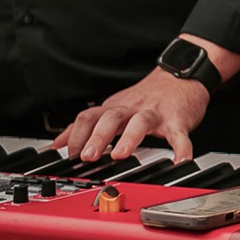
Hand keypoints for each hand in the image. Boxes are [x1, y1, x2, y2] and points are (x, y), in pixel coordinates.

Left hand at [53, 69, 211, 163]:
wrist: (181, 76)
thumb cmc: (146, 97)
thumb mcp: (113, 106)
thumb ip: (87, 124)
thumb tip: (59, 143)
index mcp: (115, 108)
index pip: (89, 117)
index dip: (76, 135)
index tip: (68, 155)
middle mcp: (132, 109)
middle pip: (110, 117)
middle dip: (97, 137)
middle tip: (88, 156)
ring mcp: (155, 114)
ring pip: (140, 122)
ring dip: (129, 138)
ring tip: (120, 155)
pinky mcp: (178, 121)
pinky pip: (179, 136)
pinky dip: (181, 150)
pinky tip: (180, 162)